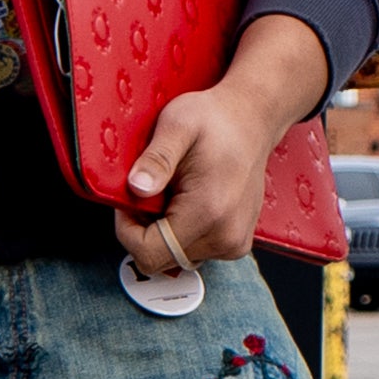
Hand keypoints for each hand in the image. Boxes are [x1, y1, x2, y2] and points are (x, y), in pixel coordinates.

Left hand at [118, 15, 331, 283]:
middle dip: (145, 229)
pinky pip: (192, 251)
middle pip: (161, 259)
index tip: (132, 197)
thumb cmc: (215, 119)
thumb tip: (137, 188)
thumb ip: (156, 159)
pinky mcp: (235, 243)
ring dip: (162, 231)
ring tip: (173, 192)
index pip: (148, 253)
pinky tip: (187, 201)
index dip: (127, 229)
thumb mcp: (177, 125)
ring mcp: (233, 243)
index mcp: (209, 212)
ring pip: (174, 257)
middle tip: (153, 189)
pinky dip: (180, 232)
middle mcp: (226, 237)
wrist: (252, 119)